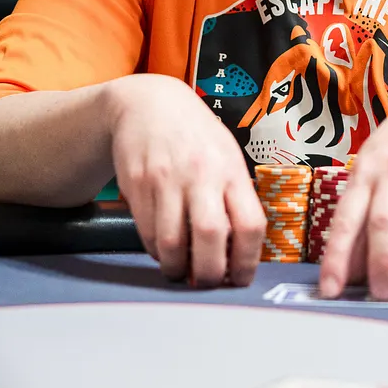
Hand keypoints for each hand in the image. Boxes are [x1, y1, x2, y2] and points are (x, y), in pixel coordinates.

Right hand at [108, 74, 265, 287]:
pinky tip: (163, 248)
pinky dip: (156, 251)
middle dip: (210, 273)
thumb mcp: (227, 155)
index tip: (240, 278)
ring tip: (181, 271)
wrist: (149, 104)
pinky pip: (147, 233)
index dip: (246, 262)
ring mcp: (166, 180)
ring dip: (177, 268)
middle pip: (210, 237)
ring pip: (172, 243)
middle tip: (207, 282)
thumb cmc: (195, 135)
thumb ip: (235, 197)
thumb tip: (242, 248)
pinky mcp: (137, 185)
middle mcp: (201, 174)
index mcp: (231, 170)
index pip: (250, 225)